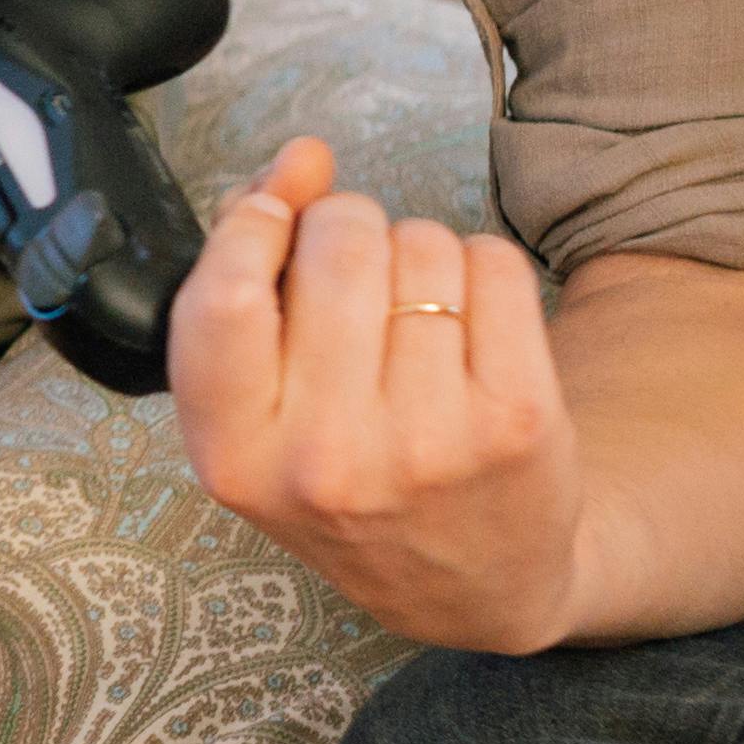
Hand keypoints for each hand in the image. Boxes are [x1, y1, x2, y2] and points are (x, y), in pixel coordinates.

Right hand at [167, 139, 588, 654]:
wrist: (474, 585)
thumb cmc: (350, 476)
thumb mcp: (262, 411)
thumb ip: (249, 272)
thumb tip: (301, 158)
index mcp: (237, 459)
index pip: (225, 294)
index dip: (253, 227)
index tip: (276, 220)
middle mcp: (329, 460)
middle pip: (336, 244)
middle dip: (346, 228)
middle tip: (357, 280)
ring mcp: (431, 443)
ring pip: (420, 245)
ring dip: (417, 255)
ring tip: (415, 320)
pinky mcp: (518, 420)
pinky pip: (492, 263)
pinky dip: (481, 268)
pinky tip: (470, 325)